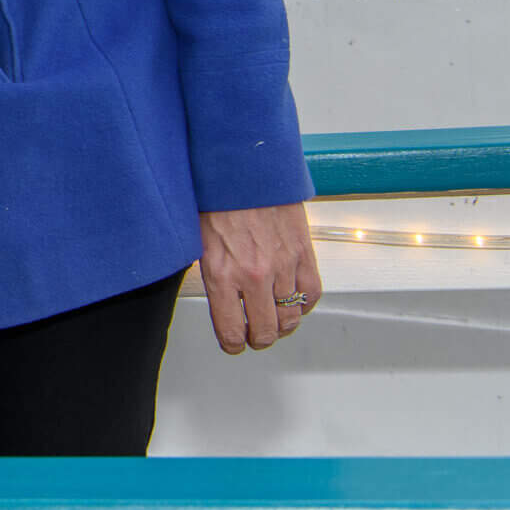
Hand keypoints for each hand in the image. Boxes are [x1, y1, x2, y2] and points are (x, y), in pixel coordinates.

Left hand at [198, 202, 321, 353]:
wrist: (244, 166)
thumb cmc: (217, 197)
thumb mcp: (198, 239)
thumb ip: (211, 272)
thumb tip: (218, 298)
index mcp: (221, 273)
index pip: (230, 330)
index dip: (232, 343)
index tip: (232, 343)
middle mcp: (253, 275)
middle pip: (265, 332)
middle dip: (257, 339)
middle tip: (253, 336)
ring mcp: (282, 266)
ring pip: (290, 318)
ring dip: (281, 325)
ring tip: (274, 321)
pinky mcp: (304, 254)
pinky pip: (311, 294)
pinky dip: (304, 305)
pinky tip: (294, 302)